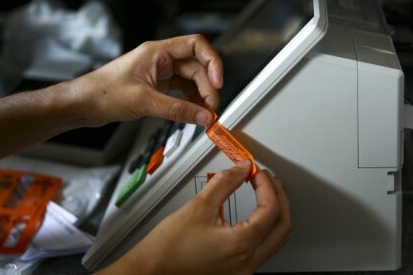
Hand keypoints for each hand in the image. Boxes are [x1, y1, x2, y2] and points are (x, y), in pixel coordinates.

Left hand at [72, 34, 222, 126]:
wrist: (83, 104)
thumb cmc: (103, 93)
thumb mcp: (144, 101)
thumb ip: (177, 109)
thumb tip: (203, 116)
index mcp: (157, 52)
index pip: (196, 45)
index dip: (212, 62)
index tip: (218, 82)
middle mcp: (160, 60)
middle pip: (196, 68)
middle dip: (207, 88)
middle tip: (211, 109)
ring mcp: (158, 73)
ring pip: (189, 81)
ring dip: (199, 98)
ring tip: (204, 115)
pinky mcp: (155, 87)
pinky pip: (180, 92)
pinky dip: (188, 103)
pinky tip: (192, 114)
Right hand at [100, 160, 290, 274]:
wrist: (152, 269)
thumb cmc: (169, 247)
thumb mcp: (199, 206)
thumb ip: (225, 183)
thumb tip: (242, 169)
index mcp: (241, 245)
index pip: (270, 209)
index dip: (266, 185)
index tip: (257, 171)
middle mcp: (248, 262)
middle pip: (282, 225)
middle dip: (278, 197)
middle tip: (267, 178)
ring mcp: (244, 269)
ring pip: (275, 238)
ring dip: (273, 211)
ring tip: (263, 190)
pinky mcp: (237, 270)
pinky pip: (262, 246)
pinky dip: (263, 225)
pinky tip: (253, 212)